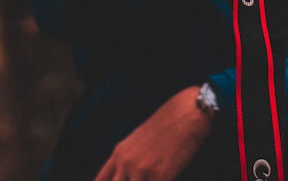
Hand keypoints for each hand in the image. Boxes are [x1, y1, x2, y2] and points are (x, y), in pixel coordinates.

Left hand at [95, 86, 212, 180]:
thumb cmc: (167, 126)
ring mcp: (141, 170)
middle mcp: (126, 163)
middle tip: (141, 178)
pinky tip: (168, 178)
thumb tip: (126, 176)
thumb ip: (128, 159)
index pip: (101, 180)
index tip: (122, 180)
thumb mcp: (139, 139)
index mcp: (119, 154)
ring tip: (154, 177)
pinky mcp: (160, 176)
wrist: (186, 114)